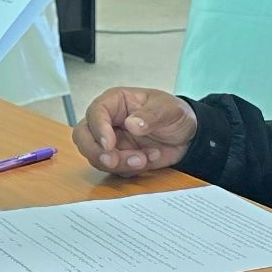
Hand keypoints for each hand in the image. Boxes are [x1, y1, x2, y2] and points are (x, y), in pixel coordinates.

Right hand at [73, 87, 198, 175]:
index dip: (98, 129)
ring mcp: (112, 142)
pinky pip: (114, 170)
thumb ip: (150, 115)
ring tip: (144, 158)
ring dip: (118, 164)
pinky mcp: (119, 159)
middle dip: (96, 152)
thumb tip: (131, 124)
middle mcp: (108, 122)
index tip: (108, 144)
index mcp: (115, 102)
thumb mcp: (168, 109)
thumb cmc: (174, 114)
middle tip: (113, 161)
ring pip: (97, 157)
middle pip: (83, 137)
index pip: (95, 113)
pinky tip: (150, 158)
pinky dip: (130, 169)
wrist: (189, 136)